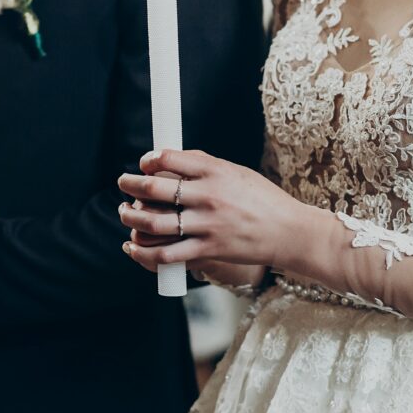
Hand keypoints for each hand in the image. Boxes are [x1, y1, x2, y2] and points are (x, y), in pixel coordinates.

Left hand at [117, 150, 339, 274]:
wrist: (289, 232)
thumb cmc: (263, 200)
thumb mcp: (237, 172)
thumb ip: (205, 165)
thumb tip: (171, 158)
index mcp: (215, 171)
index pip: (169, 159)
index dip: (148, 160)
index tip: (143, 164)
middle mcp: (208, 197)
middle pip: (153, 189)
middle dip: (129, 185)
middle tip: (123, 183)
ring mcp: (206, 225)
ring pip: (153, 223)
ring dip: (131, 217)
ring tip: (125, 213)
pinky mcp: (208, 250)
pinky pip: (166, 255)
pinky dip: (143, 252)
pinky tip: (133, 246)